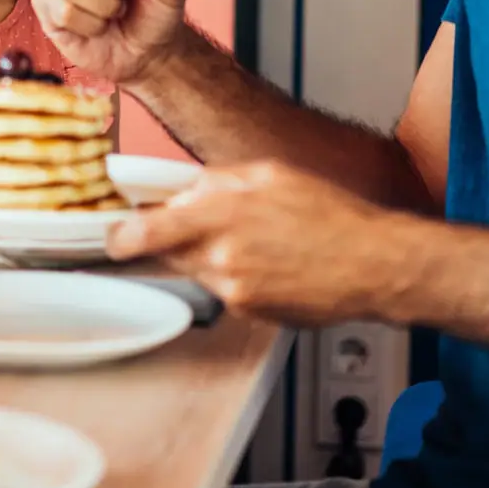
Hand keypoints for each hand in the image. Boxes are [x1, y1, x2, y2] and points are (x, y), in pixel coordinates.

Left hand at [106, 160, 408, 325]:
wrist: (373, 264)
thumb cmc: (330, 214)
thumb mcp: (267, 175)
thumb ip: (216, 182)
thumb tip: (182, 190)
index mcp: (219, 212)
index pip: (145, 231)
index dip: (122, 236)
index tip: (115, 235)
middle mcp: (220, 254)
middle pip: (167, 254)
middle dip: (173, 243)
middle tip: (203, 232)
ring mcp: (234, 288)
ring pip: (199, 272)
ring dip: (211, 258)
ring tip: (255, 245)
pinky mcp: (250, 312)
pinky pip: (227, 292)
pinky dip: (238, 279)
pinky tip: (271, 266)